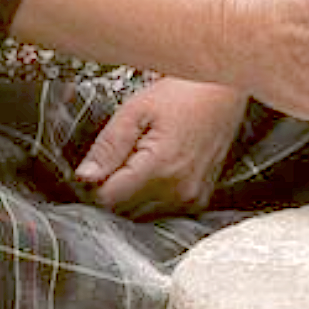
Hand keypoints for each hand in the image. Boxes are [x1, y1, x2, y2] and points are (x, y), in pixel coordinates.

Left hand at [74, 78, 249, 217]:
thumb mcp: (136, 111)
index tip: (98, 164)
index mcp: (159, 170)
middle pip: (124, 212)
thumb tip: (84, 178)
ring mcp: (192, 199)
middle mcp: (179, 192)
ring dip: (131, 196)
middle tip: (118, 158)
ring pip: (142, 216)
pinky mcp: (199, 201)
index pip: (108, 200)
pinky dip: (151, 197)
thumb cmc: (181, 94)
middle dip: (112, 191)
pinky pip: (162, 212)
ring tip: (139, 161)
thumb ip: (108, 146)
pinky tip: (155, 171)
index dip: (94, 184)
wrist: (224, 92)